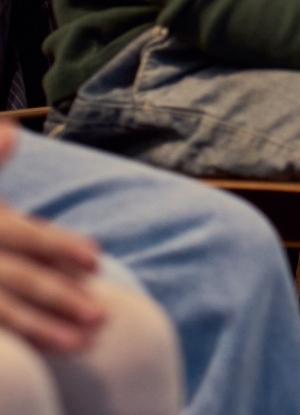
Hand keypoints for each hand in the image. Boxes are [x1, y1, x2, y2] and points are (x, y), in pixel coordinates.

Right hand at [0, 122, 105, 351]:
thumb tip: (13, 131)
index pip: (26, 235)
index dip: (60, 246)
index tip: (97, 259)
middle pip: (19, 278)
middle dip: (60, 296)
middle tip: (102, 316)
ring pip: (3, 311)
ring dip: (41, 329)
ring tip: (83, 344)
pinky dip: (19, 342)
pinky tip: (47, 357)